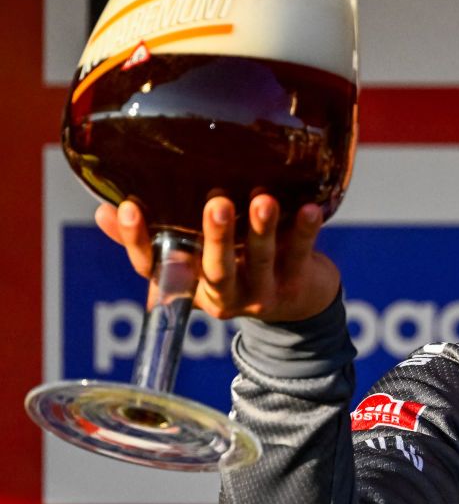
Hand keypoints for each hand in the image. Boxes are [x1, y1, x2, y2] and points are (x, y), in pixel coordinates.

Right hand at [95, 195, 340, 322]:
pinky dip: (304, 230)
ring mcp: (261, 293)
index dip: (137, 241)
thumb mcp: (194, 258)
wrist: (300, 303)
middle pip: (214, 269)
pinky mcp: (296, 285)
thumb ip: (157, 236)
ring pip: (259, 260)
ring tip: (263, 200)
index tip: (128, 208)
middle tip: (215, 203)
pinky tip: (309, 207)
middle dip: (215, 237)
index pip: (155, 268)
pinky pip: (299, 254)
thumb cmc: (237, 266)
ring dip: (261, 229)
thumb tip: (103, 211)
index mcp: (190, 284)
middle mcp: (223, 294)